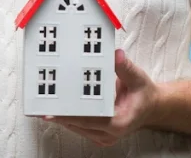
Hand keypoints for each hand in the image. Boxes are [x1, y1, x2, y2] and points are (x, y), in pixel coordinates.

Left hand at [44, 49, 160, 147]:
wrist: (150, 107)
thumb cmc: (144, 94)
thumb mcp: (138, 78)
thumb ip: (125, 67)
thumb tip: (116, 55)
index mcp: (119, 122)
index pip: (89, 121)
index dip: (69, 116)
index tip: (52, 111)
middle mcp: (108, 133)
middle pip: (77, 124)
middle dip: (58, 112)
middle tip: (39, 100)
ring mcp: (101, 135)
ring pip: (74, 126)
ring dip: (59, 113)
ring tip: (42, 100)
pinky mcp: (95, 132)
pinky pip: (76, 124)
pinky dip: (65, 114)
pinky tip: (53, 103)